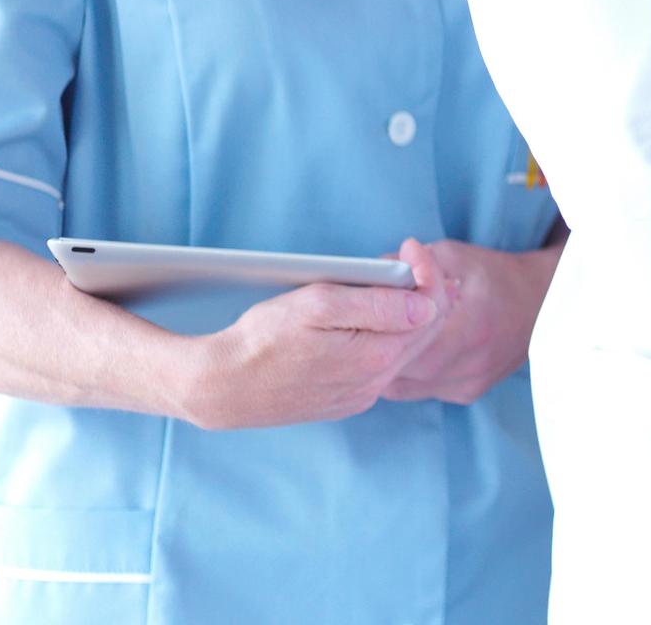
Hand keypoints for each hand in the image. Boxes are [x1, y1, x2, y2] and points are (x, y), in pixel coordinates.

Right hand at [180, 238, 455, 429]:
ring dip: (404, 315)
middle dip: (421, 290)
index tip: (409, 248)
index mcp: (375, 358)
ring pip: (402, 348)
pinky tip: (369, 318)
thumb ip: (377, 305)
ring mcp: (359, 395)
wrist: (220, 387)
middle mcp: (373, 383)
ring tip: (391, 284)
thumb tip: (425, 306)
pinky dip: (383, 337)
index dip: (426, 272)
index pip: (430, 310)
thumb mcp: (318, 305)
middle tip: (407, 261)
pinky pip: (378, 365)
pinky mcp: (343, 402)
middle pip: (423, 331)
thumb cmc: (263, 339)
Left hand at [381, 237, 561, 405]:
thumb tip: (374, 271)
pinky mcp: (468, 393)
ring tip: (392, 338)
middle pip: (398, 369)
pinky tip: (418, 350)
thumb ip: (413, 264)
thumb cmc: (496, 275)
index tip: (372, 312)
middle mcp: (470, 364)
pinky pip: (422, 390)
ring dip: (392, 364)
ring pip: (404, 386)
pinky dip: (412, 373)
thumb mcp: (455, 256)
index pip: (404, 341)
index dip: (380, 327)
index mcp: (468, 328)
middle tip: (372, 328)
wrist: (543, 301)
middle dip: (380, 348)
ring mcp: (468, 384)